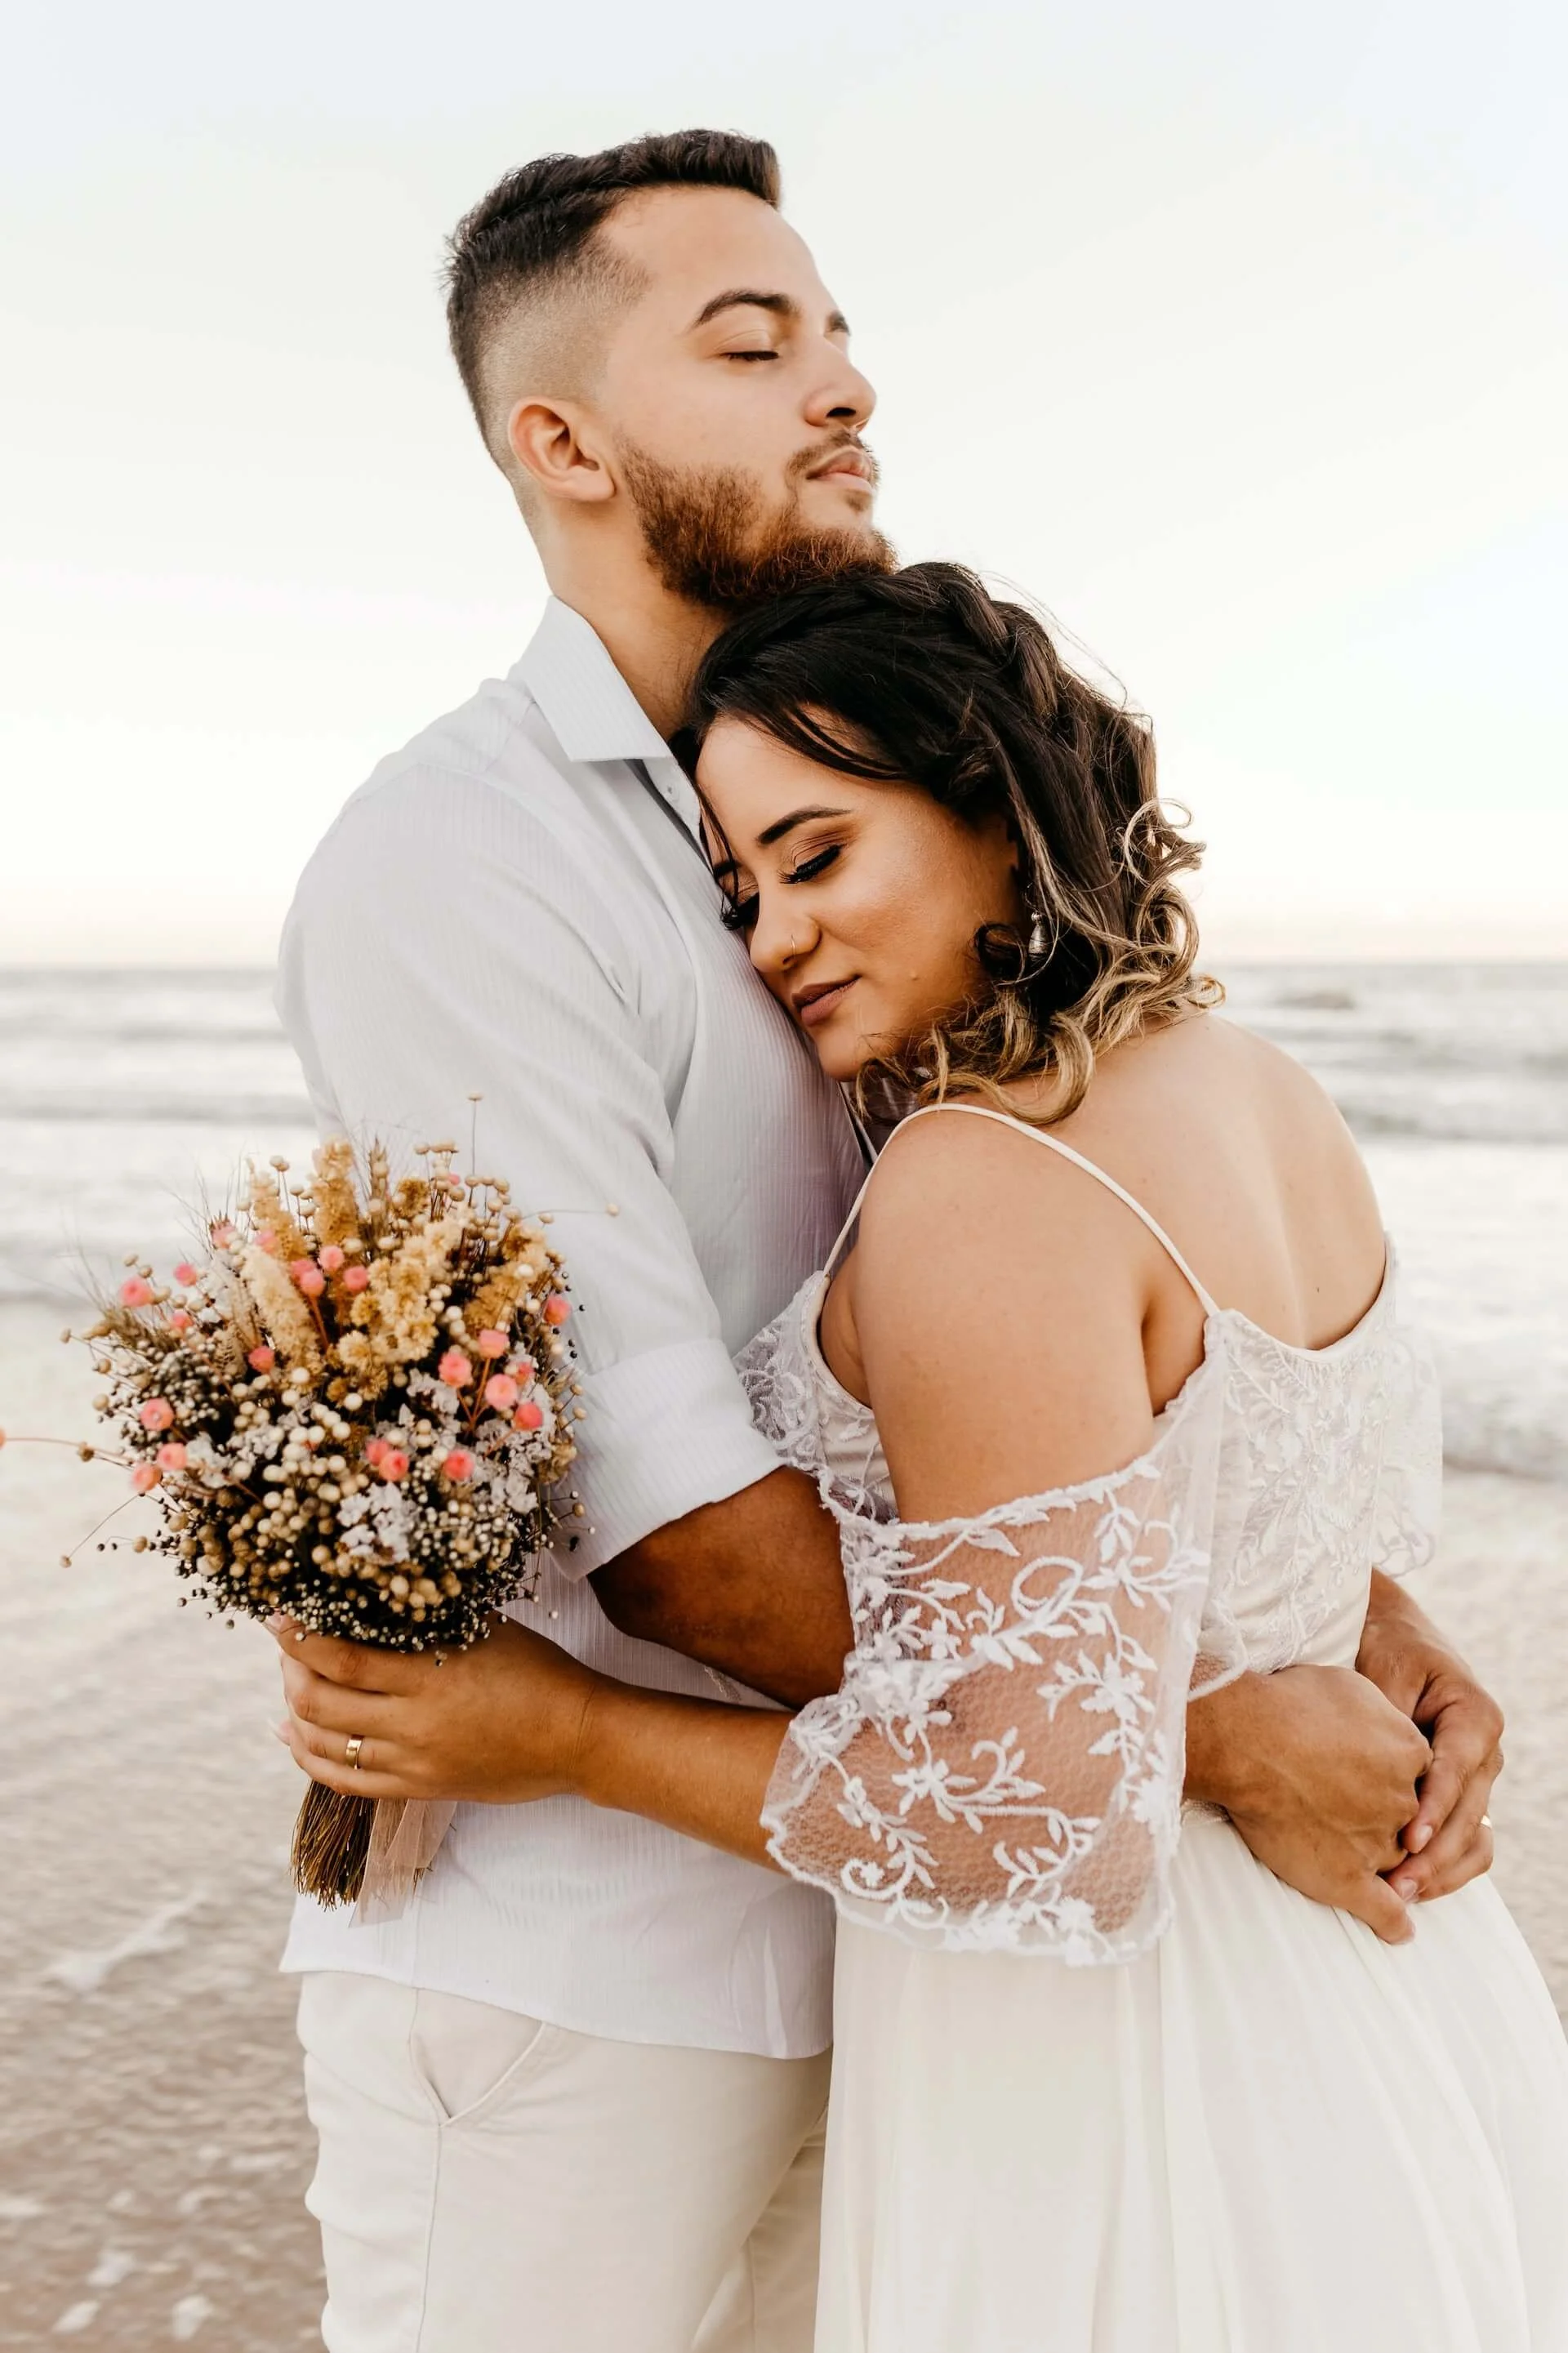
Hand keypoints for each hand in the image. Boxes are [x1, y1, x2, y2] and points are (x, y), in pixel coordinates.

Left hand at [271, 1616, 599, 1805]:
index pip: (341, 1659)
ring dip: (293, 1711)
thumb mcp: (484, 1629)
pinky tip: (292, 1735)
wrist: (576, 1737)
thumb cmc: (537, 1672)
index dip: (299, 1637)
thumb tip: (373, 1594)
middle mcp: (413, 1725)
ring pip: (324, 1744)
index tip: (277, 1615)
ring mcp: (412, 1763)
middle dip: (290, 1669)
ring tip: (289, 1683)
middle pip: (319, 1702)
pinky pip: (345, 1781)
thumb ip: (428, 1619)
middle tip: (287, 1644)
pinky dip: (308, 1757)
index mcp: (431, 1677)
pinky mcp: (417, 1788)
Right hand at [1186, 1664, 1432, 1943]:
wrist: (1246, 1740)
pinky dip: (1394, 1923)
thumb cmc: (1289, 1704)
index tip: (1369, 1775)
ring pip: (1395, 1860)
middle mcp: (1404, 1802)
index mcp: (1410, 1753)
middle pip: (1410, 1819)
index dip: (1393, 1776)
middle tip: (1354, 1810)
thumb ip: (1380, 1709)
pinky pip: (1385, 1910)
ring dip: (1387, 1863)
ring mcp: (1378, 1843)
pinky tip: (1400, 1931)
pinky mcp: (1348, 1879)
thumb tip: (1387, 1719)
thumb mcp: (1350, 1686)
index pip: (1420, 1774)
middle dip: (1390, 1818)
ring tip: (1362, 1859)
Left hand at [1355, 1573, 1503, 1904]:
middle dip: (1433, 1855)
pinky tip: (1411, 1885)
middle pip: (1469, 1815)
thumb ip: (1388, 1721)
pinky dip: (1444, 1866)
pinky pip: (1466, 1840)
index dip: (1432, 1810)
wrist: (1392, 1637)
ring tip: (1401, 1894)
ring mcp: (1477, 1778)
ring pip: (1474, 1837)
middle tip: (1396, 1884)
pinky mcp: (1461, 1795)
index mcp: (1476, 1717)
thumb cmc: (1387, 1650)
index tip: (1406, 1840)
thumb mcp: (1385, 1673)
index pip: (1456, 1773)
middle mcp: (1486, 1752)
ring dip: (1441, 1871)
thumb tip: (1382, 1770)